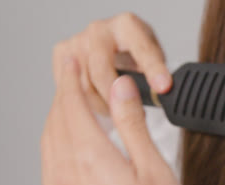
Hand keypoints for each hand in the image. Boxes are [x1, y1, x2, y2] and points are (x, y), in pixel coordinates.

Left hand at [41, 57, 188, 184]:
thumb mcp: (154, 170)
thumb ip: (134, 126)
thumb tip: (121, 90)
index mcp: (90, 157)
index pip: (73, 105)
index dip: (73, 80)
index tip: (74, 63)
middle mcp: (67, 172)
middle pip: (57, 119)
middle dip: (64, 93)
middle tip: (73, 77)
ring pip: (49, 140)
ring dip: (58, 116)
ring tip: (71, 104)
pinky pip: (48, 162)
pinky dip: (54, 141)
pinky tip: (67, 143)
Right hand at [52, 12, 171, 114]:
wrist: (115, 52)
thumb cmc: (136, 59)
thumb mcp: (154, 65)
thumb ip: (156, 76)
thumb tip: (161, 90)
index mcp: (128, 26)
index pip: (142, 49)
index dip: (153, 70)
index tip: (162, 87)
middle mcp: (100, 29)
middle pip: (102, 72)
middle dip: (116, 100)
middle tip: (130, 117)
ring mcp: (78, 40)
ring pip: (84, 86)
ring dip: (102, 106)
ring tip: (117, 112)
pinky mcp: (62, 53)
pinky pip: (69, 89)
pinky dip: (85, 104)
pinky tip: (98, 107)